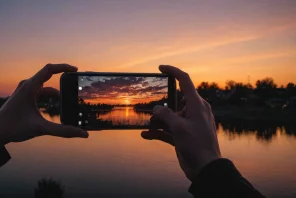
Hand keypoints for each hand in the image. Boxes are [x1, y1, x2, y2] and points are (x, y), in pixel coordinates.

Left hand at [0, 64, 87, 144]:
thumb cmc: (13, 128)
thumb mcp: (40, 128)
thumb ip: (63, 131)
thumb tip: (83, 134)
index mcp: (29, 87)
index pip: (49, 69)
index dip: (64, 67)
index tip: (76, 69)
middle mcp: (26, 86)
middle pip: (48, 76)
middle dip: (62, 80)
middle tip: (74, 84)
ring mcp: (24, 92)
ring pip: (44, 87)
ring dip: (56, 92)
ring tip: (67, 101)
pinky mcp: (23, 98)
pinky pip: (39, 93)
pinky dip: (49, 98)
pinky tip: (55, 107)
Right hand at [142, 65, 220, 180]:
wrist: (205, 168)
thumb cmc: (197, 145)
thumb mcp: (179, 127)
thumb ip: (166, 115)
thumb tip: (157, 109)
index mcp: (197, 104)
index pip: (185, 81)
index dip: (173, 71)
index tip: (160, 68)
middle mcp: (193, 111)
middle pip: (173, 101)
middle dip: (160, 106)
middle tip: (149, 111)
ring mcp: (188, 124)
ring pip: (169, 117)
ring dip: (157, 121)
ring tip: (146, 126)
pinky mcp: (184, 135)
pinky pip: (168, 130)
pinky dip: (158, 132)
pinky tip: (145, 134)